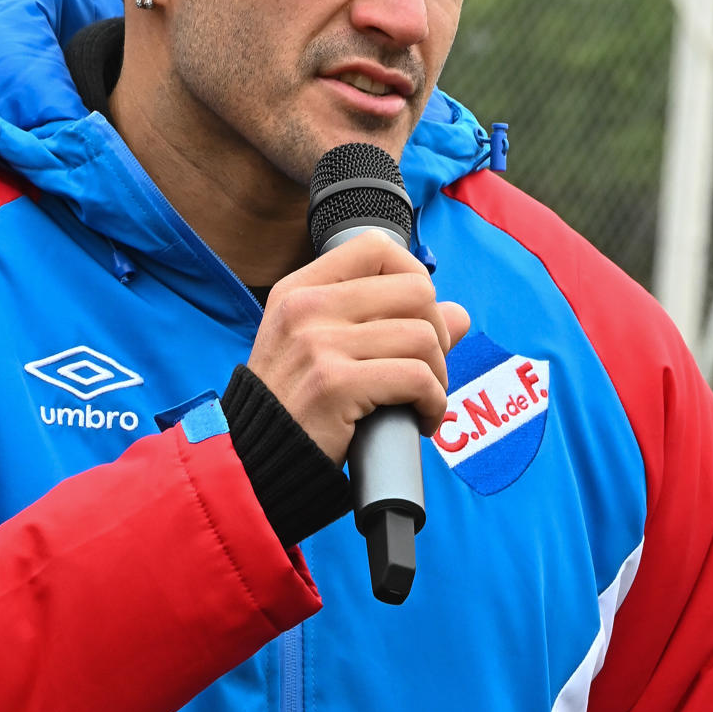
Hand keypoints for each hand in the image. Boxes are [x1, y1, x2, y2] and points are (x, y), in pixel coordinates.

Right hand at [247, 232, 469, 465]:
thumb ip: (385, 323)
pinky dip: (433, 403)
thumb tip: (458, 314)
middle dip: (437, 333)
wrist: (254, 462)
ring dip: (438, 377)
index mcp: (300, 290)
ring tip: (422, 401)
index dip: (414, 278)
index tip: (417, 318)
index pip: (377, 249)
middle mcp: (306, 308)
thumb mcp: (323, 350)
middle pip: (415, 291)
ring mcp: (318, 344)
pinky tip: (421, 420)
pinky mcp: (335, 384)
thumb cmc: (293, 407)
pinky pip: (418, 379)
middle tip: (425, 369)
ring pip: (423, 338)